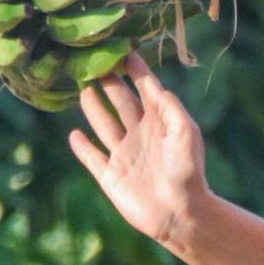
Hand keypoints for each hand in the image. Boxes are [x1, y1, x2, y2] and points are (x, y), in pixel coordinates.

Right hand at [68, 55, 211, 256]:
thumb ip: (170, 107)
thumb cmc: (188, 172)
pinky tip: (75, 135)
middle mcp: (139, 135)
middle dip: (109, 82)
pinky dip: (82, 147)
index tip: (124, 51)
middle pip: (120, 101)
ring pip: (103, 124)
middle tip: (95, 63)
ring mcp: (124, 155)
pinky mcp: (110, 176)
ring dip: (94, 107)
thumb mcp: (185, 132)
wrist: (181, 213)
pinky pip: (92, 158)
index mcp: (159, 122)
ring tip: (84, 88)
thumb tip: (154, 85)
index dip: (135, 71)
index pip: (145, 89)